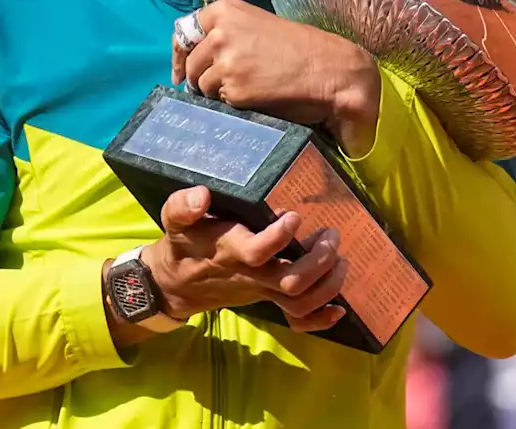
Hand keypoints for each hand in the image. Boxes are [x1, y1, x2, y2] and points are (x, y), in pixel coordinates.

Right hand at [146, 186, 347, 332]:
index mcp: (230, 252)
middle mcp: (251, 275)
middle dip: (319, 261)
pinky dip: (322, 318)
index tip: (295, 215)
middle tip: (331, 234)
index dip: (279, 237)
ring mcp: (262, 291)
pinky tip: (340, 308)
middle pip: (291, 281)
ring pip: (300, 301)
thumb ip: (183, 207)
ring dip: (328, 284)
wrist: (177, 284)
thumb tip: (202, 195)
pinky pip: (297, 319)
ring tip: (342, 258)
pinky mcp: (268, 299)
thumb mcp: (174, 221)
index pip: (257, 251)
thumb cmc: (183, 245)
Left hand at [171, 0, 380, 154]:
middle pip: (191, 64)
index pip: (184, 31)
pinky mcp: (233, 89)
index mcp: (225, 10)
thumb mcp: (256, 26)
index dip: (179, 55)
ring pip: (202, 85)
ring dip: (217, 92)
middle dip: (200, 78)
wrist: (330, 69)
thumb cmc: (299, 49)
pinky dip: (233, 104)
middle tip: (223, 86)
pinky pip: (220, 103)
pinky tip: (256, 98)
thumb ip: (226, 34)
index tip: (179, 71)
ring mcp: (225, 61)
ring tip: (248, 89)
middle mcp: (220, 32)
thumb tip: (196, 56)